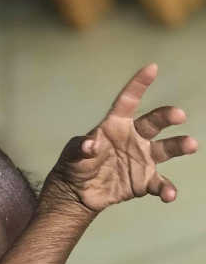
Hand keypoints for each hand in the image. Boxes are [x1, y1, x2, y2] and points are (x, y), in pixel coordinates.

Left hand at [43, 63, 197, 213]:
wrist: (78, 192)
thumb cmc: (75, 165)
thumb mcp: (73, 155)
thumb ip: (81, 148)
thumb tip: (90, 145)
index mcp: (115, 125)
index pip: (128, 101)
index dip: (138, 85)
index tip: (151, 68)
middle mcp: (134, 138)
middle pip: (154, 122)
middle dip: (167, 116)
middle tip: (178, 115)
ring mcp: (142, 158)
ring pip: (166, 148)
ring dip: (179, 145)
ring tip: (191, 144)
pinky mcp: (144, 180)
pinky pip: (159, 183)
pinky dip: (166, 189)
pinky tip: (169, 195)